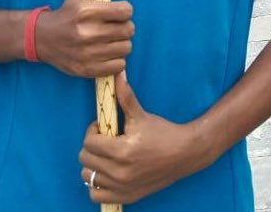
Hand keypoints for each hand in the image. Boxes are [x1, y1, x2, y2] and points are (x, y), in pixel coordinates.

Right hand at [35, 0, 133, 77]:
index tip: (119, 11)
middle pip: (128, 30)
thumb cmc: (66, 13)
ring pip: (125, 48)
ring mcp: (87, 53)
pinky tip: (106, 53)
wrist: (42, 40)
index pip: (125, 11)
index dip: (125, 10)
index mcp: (87, 11)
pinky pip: (118, 66)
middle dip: (125, 27)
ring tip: (111, 40)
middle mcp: (87, 33)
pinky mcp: (86, 70)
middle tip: (115, 26)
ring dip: (121, 44)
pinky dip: (116, 61)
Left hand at [80, 72, 210, 204]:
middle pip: (85, 159)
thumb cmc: (162, 132)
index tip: (103, 127)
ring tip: (106, 156)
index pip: (89, 142)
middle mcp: (119, 172)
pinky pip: (96, 195)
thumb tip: (117, 74)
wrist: (184, 154)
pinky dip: (98, 185)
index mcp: (121, 150)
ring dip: (93, 165)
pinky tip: (108, 173)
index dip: (93, 131)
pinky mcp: (125, 197)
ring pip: (88, 178)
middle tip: (105, 140)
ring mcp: (121, 187)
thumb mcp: (141, 115)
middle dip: (92, 146)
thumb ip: (125, 96)